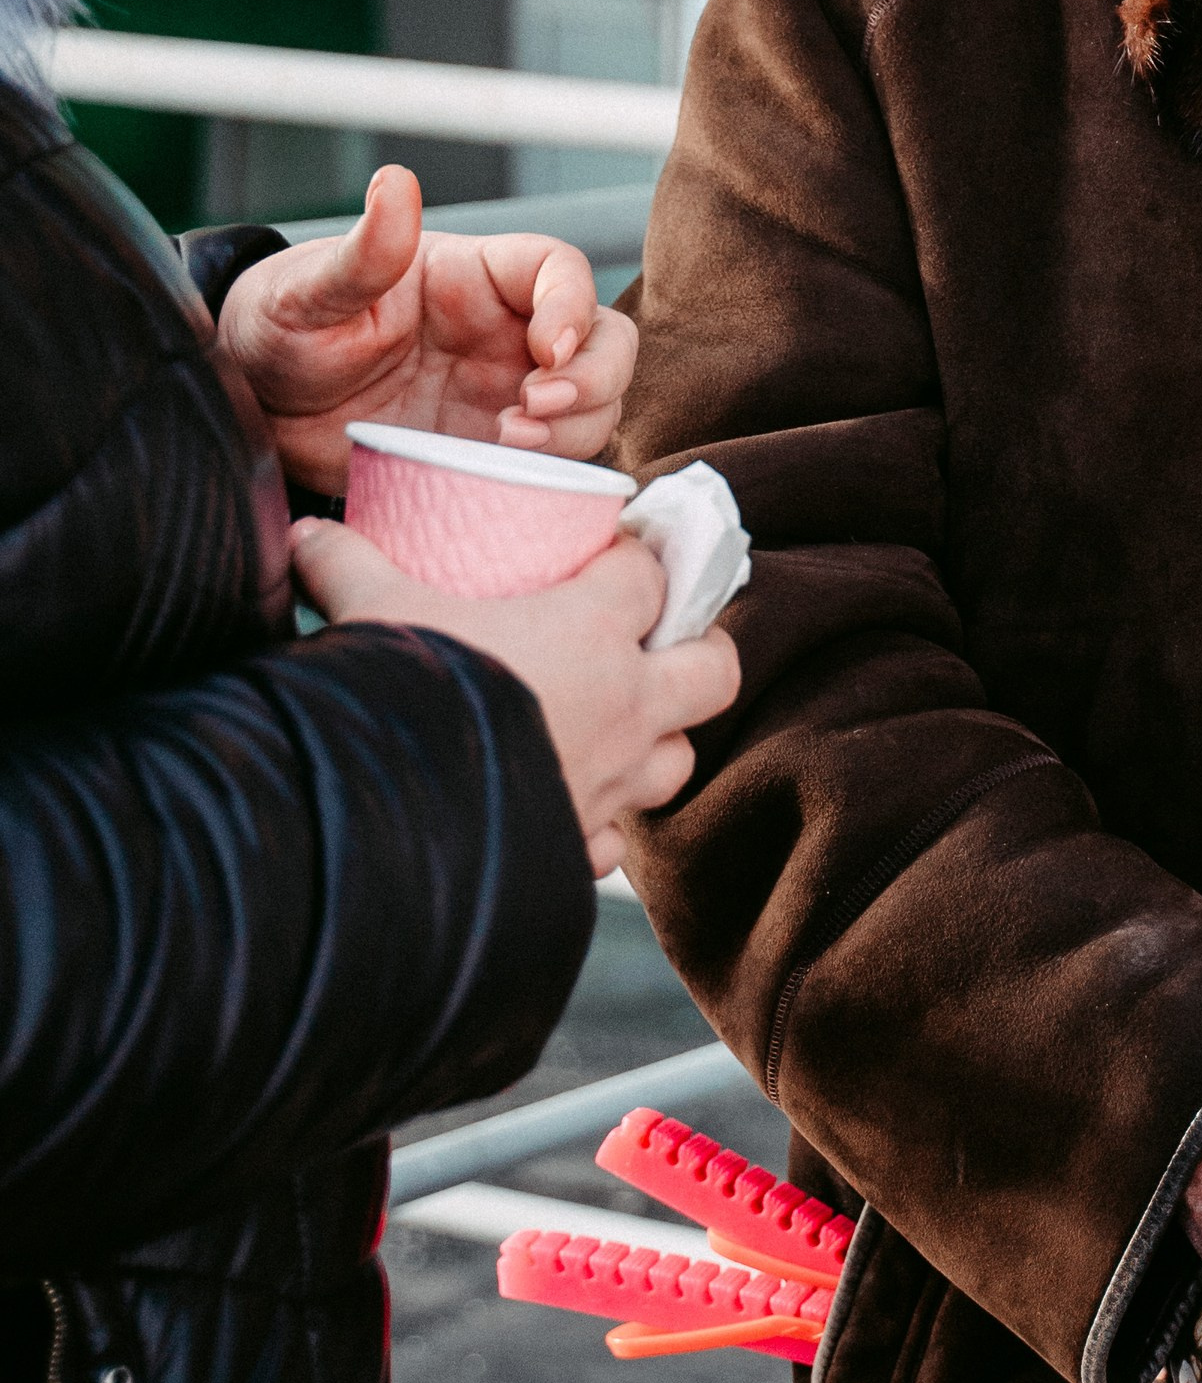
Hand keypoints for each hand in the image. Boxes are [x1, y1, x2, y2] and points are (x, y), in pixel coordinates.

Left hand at [221, 166, 639, 494]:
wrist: (256, 416)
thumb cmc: (279, 334)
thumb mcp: (307, 292)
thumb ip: (362, 251)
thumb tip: (394, 184)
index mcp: (473, 278)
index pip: (559, 271)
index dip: (573, 305)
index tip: (545, 350)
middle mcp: (504, 334)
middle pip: (604, 340)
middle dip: (595, 376)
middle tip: (535, 408)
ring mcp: (503, 396)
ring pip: (593, 405)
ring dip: (575, 429)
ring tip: (508, 444)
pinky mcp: (490, 454)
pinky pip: (553, 463)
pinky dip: (550, 474)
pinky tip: (502, 477)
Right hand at [289, 518, 739, 875]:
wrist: (384, 825)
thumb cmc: (398, 697)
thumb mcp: (369, 613)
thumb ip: (345, 565)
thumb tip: (306, 534)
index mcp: (590, 632)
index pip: (648, 575)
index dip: (636, 559)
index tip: (609, 556)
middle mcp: (622, 708)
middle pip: (714, 668)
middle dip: (698, 650)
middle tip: (656, 640)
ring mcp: (610, 784)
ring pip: (678, 758)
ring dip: (659, 739)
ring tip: (617, 724)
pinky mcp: (582, 849)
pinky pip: (618, 836)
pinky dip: (603, 818)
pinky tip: (564, 803)